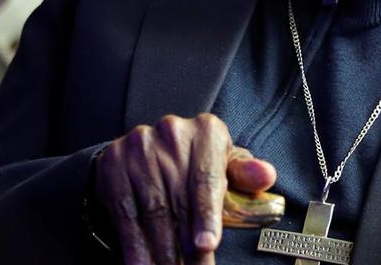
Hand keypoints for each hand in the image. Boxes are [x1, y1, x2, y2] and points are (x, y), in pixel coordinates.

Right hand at [95, 114, 277, 264]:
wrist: (149, 150)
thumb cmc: (199, 163)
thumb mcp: (225, 165)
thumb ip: (244, 175)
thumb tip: (266, 175)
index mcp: (206, 131)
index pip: (207, 179)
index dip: (207, 215)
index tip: (207, 245)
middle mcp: (171, 132)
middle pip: (180, 200)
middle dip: (187, 244)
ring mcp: (138, 148)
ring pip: (153, 210)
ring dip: (162, 249)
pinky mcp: (114, 165)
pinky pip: (125, 213)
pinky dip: (134, 244)